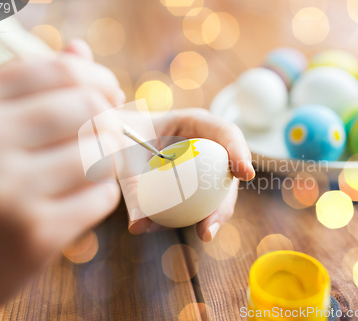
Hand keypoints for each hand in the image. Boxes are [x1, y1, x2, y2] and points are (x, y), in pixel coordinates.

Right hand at [0, 41, 122, 319]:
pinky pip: (101, 196)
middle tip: (105, 133)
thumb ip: (24, 87)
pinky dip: (100, 193)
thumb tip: (81, 51)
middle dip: (109, 119)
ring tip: (91, 166)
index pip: (58, 71)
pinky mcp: (32, 237)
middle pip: (88, 107)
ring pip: (101, 152)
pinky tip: (78, 198)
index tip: (108, 93)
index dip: (97, 78)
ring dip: (108, 158)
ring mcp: (6, 192)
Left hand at [121, 108, 254, 241]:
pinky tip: (183, 230)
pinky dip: (194, 217)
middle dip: (227, 200)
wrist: (112, 140)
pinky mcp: (194, 184)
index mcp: (193, 123)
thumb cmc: (119, 138)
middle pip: (227, 171)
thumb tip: (139, 226)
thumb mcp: (122, 159)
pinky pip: (200, 202)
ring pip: (218, 191)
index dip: (239, 151)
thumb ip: (131, 188)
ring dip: (214, 214)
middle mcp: (204, 144)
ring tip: (204, 233)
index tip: (245, 173)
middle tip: (215, 222)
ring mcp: (201, 166)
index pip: (225, 132)